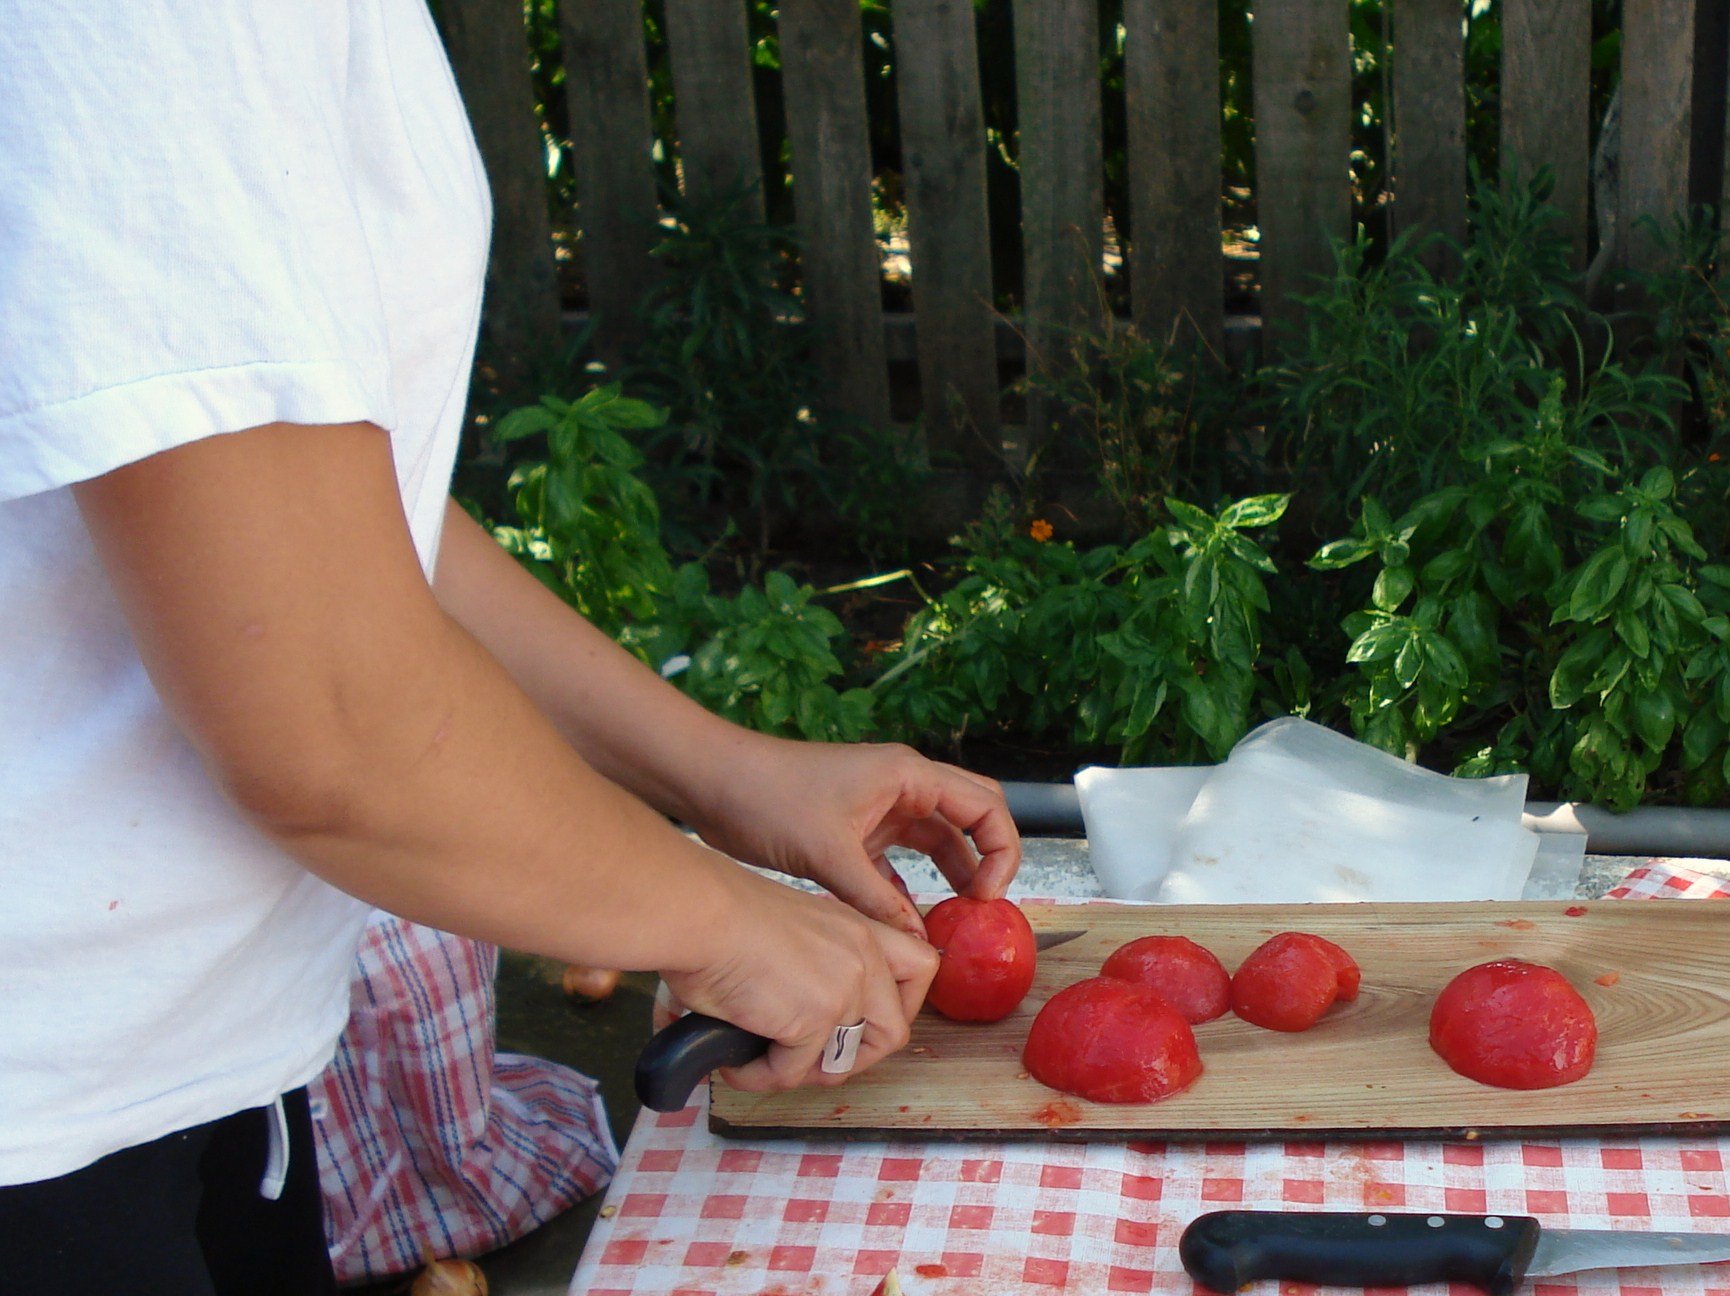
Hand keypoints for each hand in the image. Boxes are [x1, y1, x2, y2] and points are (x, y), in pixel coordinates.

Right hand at [661, 862, 938, 1091]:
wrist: (699, 913)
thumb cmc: (719, 915)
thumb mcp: (788, 932)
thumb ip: (807, 970)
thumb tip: (794, 1014)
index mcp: (857, 929)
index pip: (920, 967)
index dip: (900, 1005)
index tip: (860, 1020)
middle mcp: (862, 957)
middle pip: (895, 1032)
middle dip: (852, 1060)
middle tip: (805, 1058)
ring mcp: (844, 989)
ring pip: (846, 1064)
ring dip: (802, 1073)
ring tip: (762, 1062)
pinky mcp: (815, 1019)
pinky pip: (791, 1074)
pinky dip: (758, 1076)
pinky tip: (734, 1061)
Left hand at [686, 738, 1021, 939]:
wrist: (713, 783)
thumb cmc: (769, 799)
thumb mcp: (828, 856)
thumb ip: (877, 901)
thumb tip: (920, 943)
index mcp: (909, 776)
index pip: (985, 806)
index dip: (1001, 851)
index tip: (986, 896)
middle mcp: (903, 785)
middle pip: (972, 816)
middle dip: (986, 859)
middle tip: (981, 905)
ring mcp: (880, 805)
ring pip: (936, 840)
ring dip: (950, 873)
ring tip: (953, 919)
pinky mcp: (856, 827)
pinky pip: (899, 857)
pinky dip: (908, 886)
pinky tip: (904, 920)